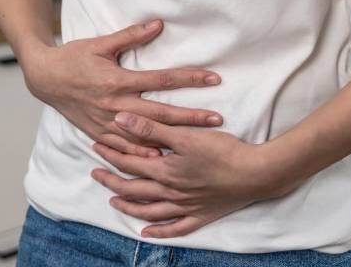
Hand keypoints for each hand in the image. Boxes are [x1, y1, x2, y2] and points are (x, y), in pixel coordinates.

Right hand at [19, 19, 224, 155]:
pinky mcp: (99, 132)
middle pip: (161, 114)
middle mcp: (116, 105)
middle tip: (217, 119)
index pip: (162, 80)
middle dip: (191, 117)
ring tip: (198, 143)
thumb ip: (131, 36)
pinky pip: (124, 148)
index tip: (213, 79)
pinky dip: (143, 154)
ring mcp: (108, 122)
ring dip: (172, 139)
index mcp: (118, 81)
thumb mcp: (101, 43)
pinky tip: (161, 157)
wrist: (44, 78)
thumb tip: (158, 24)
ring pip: (146, 135)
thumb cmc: (73, 57)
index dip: (189, 79)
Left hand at [90, 111, 301, 238]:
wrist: (256, 174)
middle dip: (111, 180)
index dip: (111, 154)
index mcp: (165, 171)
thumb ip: (150, 128)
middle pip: (133, 188)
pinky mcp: (201, 215)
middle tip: (95, 173)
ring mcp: (185, 207)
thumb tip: (120, 118)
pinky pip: (175, 228)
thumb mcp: (184, 135)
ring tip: (114, 201)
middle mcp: (170, 193)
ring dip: (129, 206)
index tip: (96, 146)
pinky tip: (147, 233)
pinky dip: (159, 231)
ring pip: (149, 210)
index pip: (130, 163)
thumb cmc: (222, 151)